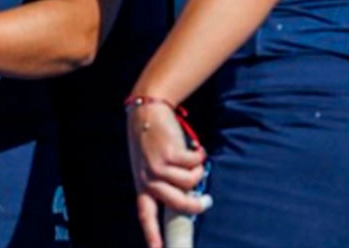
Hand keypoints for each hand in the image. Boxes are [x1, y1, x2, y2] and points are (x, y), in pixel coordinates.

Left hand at [126, 101, 209, 247]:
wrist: (147, 111)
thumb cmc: (152, 141)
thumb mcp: (151, 164)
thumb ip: (166, 182)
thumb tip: (191, 198)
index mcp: (142, 184)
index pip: (146, 215)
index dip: (152, 235)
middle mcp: (147, 178)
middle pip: (178, 204)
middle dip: (197, 204)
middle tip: (207, 201)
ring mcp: (157, 167)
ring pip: (191, 181)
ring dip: (197, 169)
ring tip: (191, 158)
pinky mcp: (168, 154)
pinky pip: (195, 164)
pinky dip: (199, 155)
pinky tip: (194, 147)